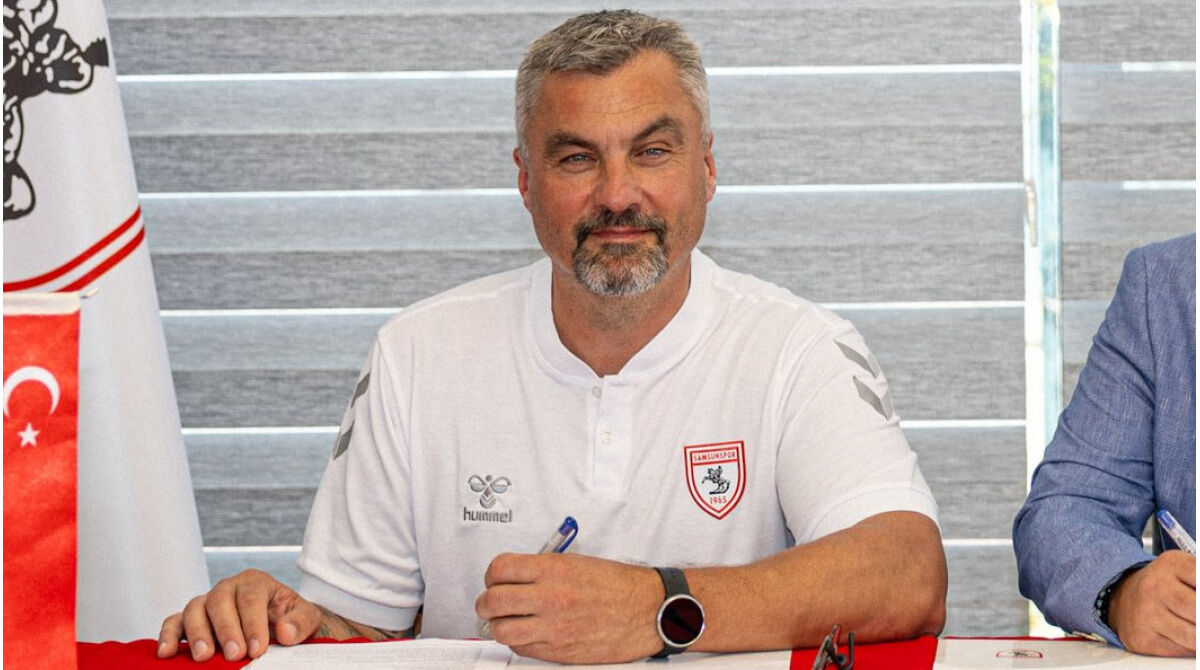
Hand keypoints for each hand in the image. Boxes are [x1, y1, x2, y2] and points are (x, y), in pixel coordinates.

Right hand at [157, 569, 323, 661]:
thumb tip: (285, 631)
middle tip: (234, 655)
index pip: (250, 597)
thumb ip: (301, 622)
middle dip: (226, 629)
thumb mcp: (307, 618)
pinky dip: (168, 635)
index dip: (252, 622)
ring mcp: (207, 603)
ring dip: (197, 634)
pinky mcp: (191, 620)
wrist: (280, 626)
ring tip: (204, 657)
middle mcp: (228, 588)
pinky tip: (166, 653)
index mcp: (255, 582)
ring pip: (194, 609)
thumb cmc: (291, 620)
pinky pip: (174, 622)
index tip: (258, 649)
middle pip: (219, 601)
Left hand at [475, 553, 663, 662]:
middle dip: (486, 603)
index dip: (491, 575)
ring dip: (498, 626)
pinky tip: (527, 634)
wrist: (648, 610)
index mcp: (554, 569)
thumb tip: (517, 576)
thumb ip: (543, 569)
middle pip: (493, 602)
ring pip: (502, 631)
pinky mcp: (559, 651)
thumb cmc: (620, 586)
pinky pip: (523, 649)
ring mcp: (553, 627)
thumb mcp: (577, 562)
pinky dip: (518, 642)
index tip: (494, 579)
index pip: (500, 569)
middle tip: (490, 603)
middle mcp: (550, 597)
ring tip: (505, 621)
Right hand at [1107, 551, 1195, 656]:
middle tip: (1199, 616)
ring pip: (1195, 637)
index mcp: (1172, 564)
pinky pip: (1182, 650)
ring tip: (1196, 626)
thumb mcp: (1185, 570)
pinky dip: (1192, 647)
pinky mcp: (1143, 639)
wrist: (1121, 598)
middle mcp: (1155, 588)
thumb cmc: (1163, 585)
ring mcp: (1147, 615)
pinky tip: (1188, 636)